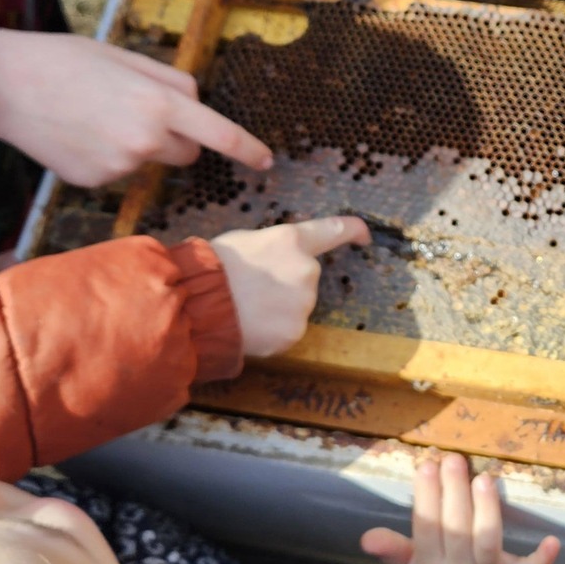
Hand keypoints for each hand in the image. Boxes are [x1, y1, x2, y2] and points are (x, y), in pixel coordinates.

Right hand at [0, 29, 272, 186]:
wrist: (4, 86)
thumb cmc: (65, 62)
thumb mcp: (125, 58)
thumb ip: (170, 81)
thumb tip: (196, 103)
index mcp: (159, 103)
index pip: (218, 134)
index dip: (247, 149)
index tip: (265, 160)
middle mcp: (145, 141)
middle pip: (187, 155)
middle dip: (180, 140)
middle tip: (144, 113)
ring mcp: (119, 167)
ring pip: (149, 162)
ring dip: (138, 146)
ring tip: (95, 117)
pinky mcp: (94, 183)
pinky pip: (117, 173)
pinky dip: (106, 158)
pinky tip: (77, 135)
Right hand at [210, 216, 368, 358]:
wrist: (200, 306)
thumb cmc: (213, 267)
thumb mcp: (244, 241)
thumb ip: (272, 247)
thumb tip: (276, 256)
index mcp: (292, 241)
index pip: (334, 230)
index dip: (353, 231)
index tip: (364, 236)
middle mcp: (306, 271)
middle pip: (305, 276)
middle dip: (285, 282)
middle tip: (253, 287)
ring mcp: (303, 304)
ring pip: (296, 306)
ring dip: (278, 307)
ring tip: (246, 308)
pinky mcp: (295, 332)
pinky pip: (287, 330)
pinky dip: (273, 331)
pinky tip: (250, 326)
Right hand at [361, 452, 559, 563]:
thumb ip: (391, 551)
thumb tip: (366, 538)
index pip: (426, 526)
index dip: (426, 495)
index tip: (427, 465)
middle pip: (456, 528)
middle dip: (453, 492)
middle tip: (453, 459)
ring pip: (487, 540)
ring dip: (486, 510)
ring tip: (482, 479)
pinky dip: (542, 560)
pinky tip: (553, 541)